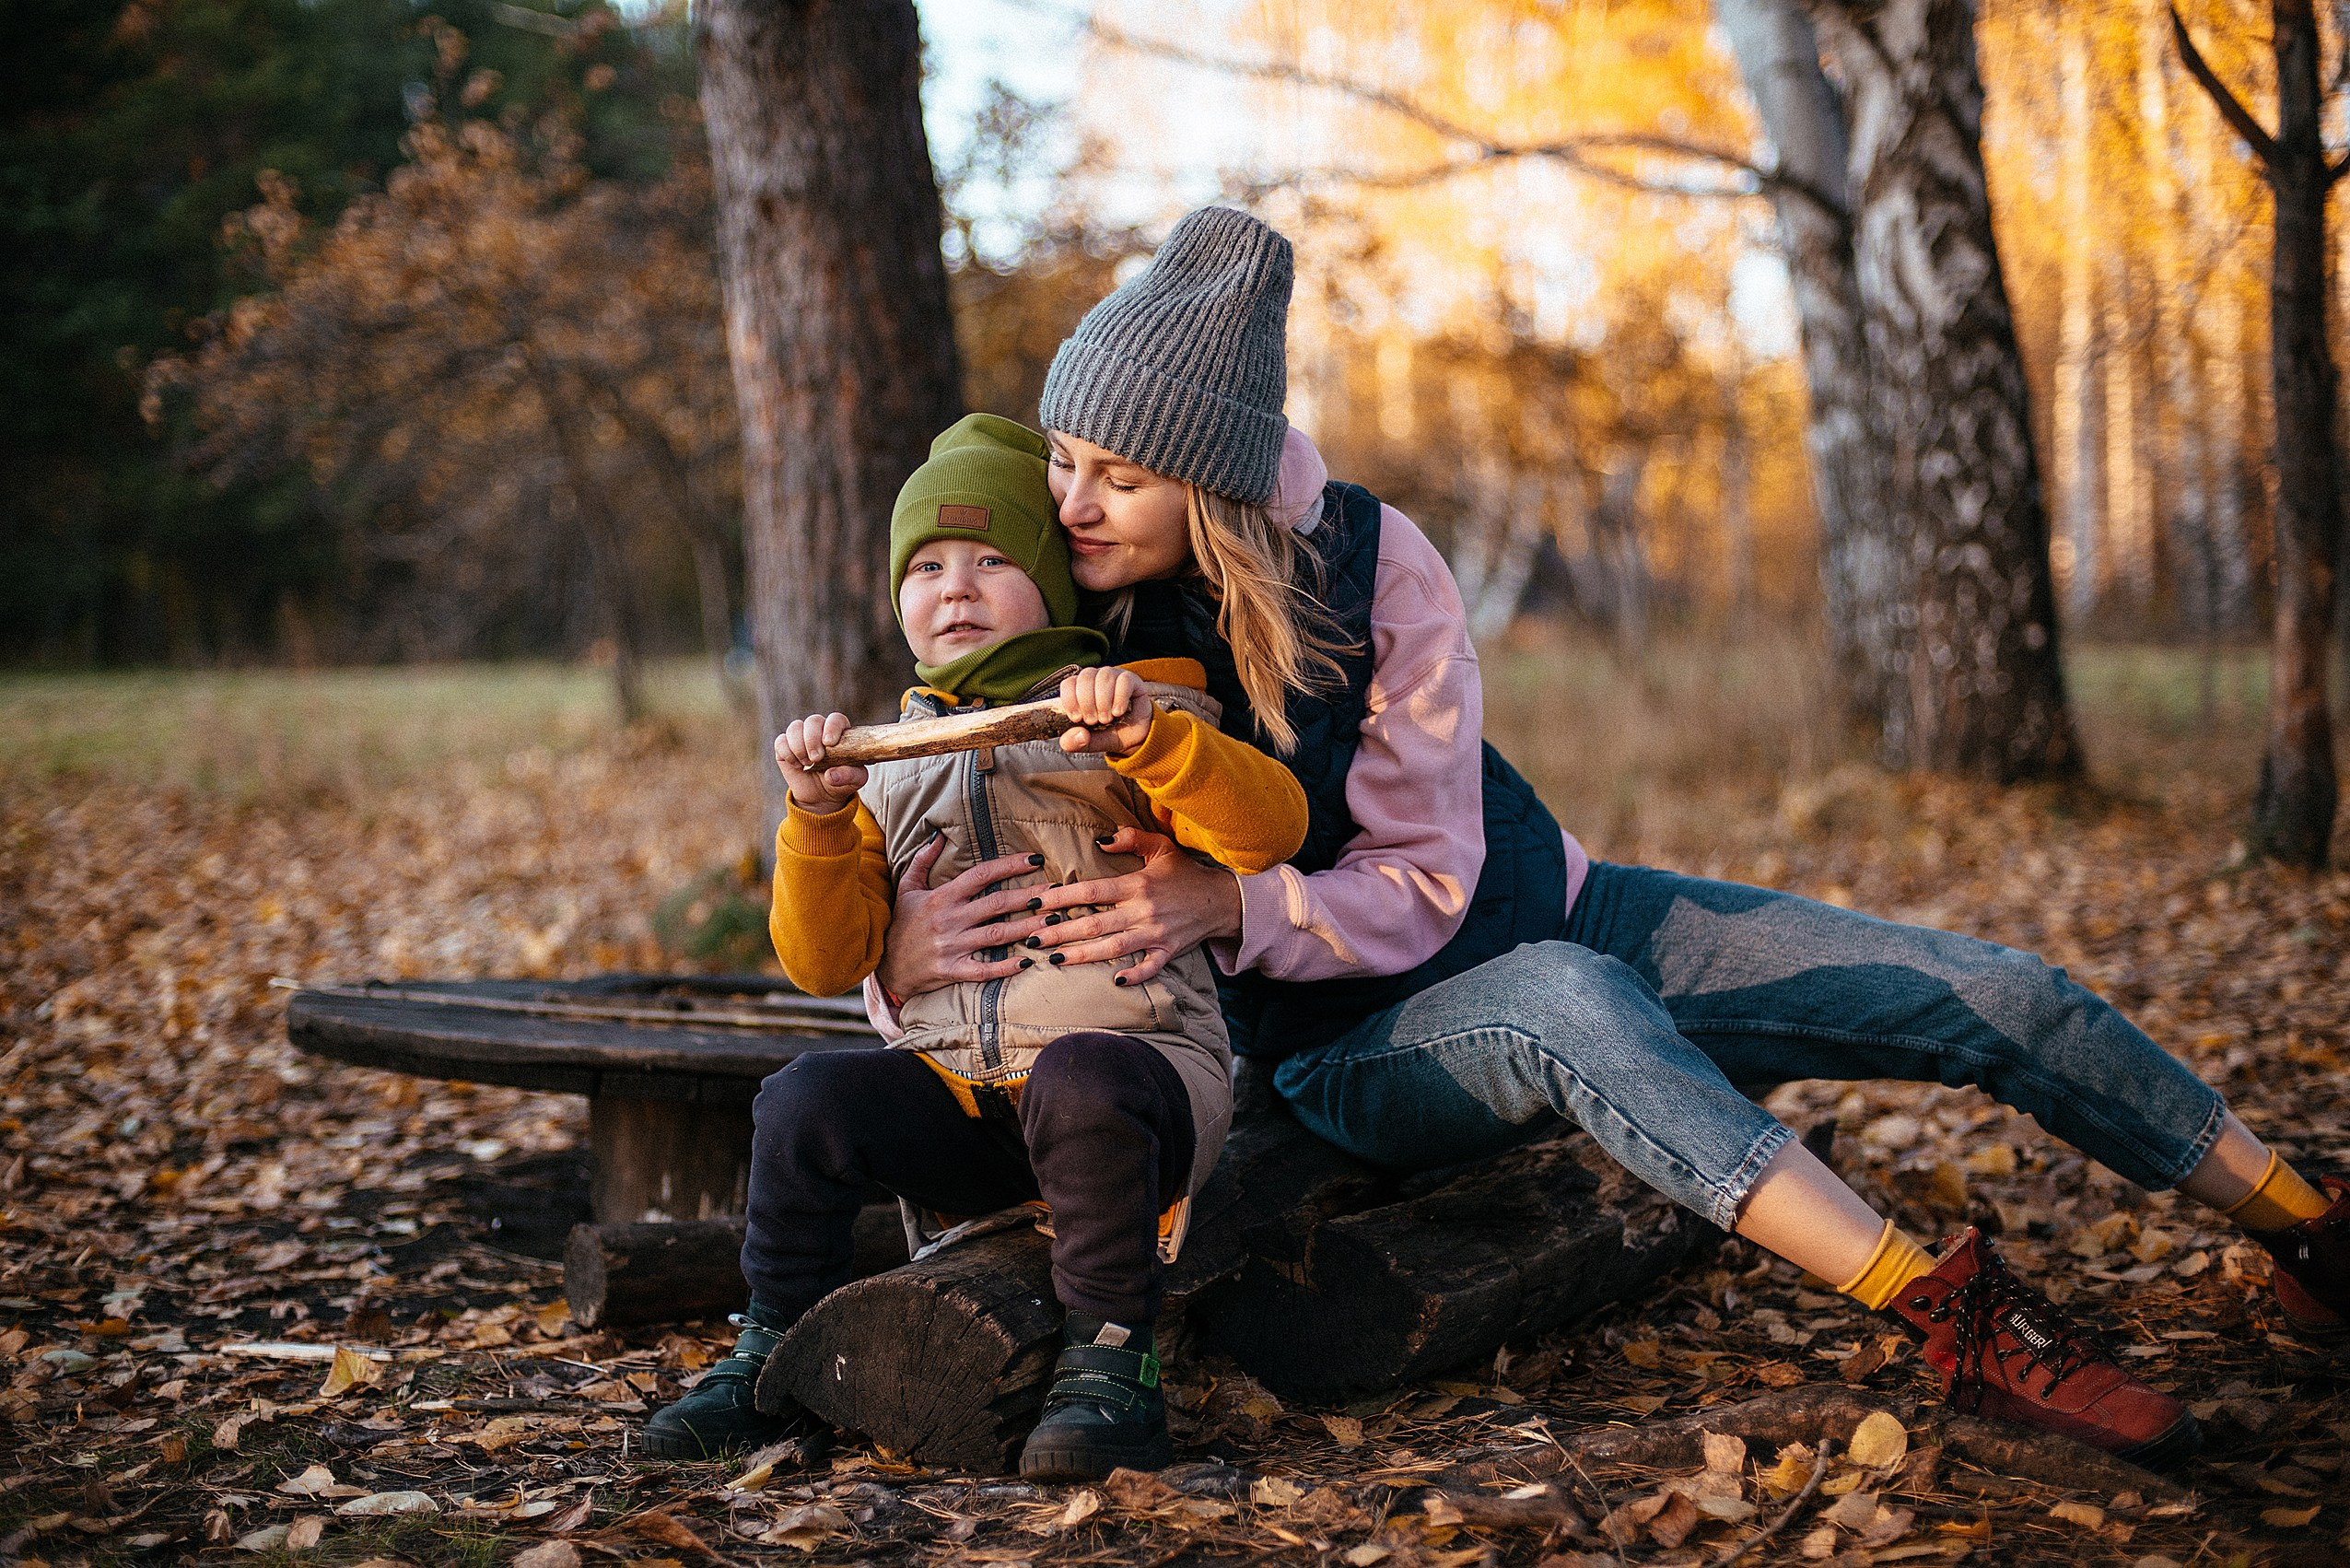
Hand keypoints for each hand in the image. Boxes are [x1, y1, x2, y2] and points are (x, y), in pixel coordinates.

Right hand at [774, 714, 866, 812]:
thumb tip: (831, 775)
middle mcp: (819, 730)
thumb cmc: (842, 781)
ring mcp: (801, 736)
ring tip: (807, 764)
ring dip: (799, 746)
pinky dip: (787, 753)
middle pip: (813, 721)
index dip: (831, 727)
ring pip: (795, 727)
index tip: (829, 743)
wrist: (821, 795)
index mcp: (840, 732)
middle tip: (816, 759)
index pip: (836, 719)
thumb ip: (849, 776)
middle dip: (812, 739)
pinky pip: (781, 741)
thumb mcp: (855, 781)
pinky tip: (797, 765)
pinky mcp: (785, 746)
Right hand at [872, 834, 1053, 998]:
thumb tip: (938, 835)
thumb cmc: (901, 923)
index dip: (1009, 865)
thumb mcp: (907, 888)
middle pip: (996, 904)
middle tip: (1056, 891)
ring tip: (1053, 921)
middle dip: (1028, 896)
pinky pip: (984, 969)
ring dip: (1027, 927)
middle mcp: (950, 920)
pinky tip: (1028, 961)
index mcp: (942, 897)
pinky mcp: (953, 971)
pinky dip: (1006, 967)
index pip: (981, 875)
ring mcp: (952, 947)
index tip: (1034, 860)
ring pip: (997, 935)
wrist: (886, 965)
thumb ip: (923, 860)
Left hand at [1029, 826, 1242, 983]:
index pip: (1091, 890)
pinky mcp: (1169, 952)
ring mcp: (1156, 934)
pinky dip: (1134, 975)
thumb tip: (1100, 840)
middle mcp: (1143, 911)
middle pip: (1095, 923)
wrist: (1221, 900)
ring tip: (1054, 959)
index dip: (1061, 896)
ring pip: (1113, 948)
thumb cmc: (1185, 873)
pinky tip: (1114, 981)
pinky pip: (1150, 967)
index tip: (1036, 902)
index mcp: (1137, 884)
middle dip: (1061, 932)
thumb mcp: (1161, 846)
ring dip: (1082, 955)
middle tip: (1032, 937)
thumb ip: (1130, 838)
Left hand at [1057, 666, 1153, 756]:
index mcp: (1080, 689)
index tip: (1076, 718)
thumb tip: (1078, 735)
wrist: (1136, 738)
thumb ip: (1077, 743)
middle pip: (1085, 677)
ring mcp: (1114, 677)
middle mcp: (1096, 679)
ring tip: (1107, 719)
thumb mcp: (1091, 743)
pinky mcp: (1132, 680)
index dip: (1069, 700)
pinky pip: (1124, 680)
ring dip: (1103, 700)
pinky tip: (1118, 711)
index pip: (1068, 683)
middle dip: (1087, 702)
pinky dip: (1119, 697)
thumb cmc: (1110, 734)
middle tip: (1093, 721)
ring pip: (1104, 676)